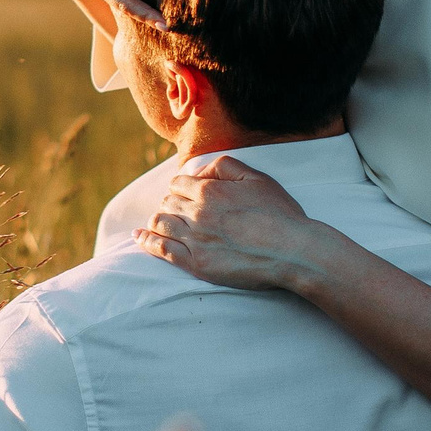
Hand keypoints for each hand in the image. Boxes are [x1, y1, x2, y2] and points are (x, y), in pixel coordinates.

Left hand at [134, 157, 336, 292]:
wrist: (291, 251)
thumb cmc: (279, 214)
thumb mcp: (256, 178)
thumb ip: (225, 166)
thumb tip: (202, 169)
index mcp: (209, 190)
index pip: (179, 183)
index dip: (181, 187)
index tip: (185, 193)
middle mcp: (197, 213)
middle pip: (168, 203)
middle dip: (170, 204)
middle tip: (176, 210)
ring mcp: (195, 240)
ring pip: (161, 224)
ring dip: (157, 220)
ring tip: (158, 222)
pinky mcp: (197, 264)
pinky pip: (162, 250)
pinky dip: (147, 241)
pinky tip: (139, 237)